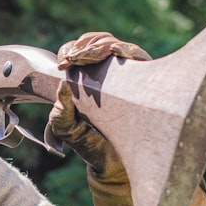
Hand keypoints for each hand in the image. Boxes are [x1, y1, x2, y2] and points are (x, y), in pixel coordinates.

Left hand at [48, 32, 150, 182]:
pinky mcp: (146, 79)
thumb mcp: (66, 128)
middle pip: (96, 41)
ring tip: (87, 57)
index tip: (64, 63)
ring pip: (114, 45)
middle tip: (74, 59)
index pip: (78, 50)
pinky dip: (126, 49)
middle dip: (83, 46)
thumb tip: (62, 85)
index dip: (69, 50)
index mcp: (85, 79)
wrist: (115, 164)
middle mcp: (106, 73)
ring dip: (99, 46)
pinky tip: (115, 52)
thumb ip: (59, 111)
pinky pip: (139, 56)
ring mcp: (126, 75)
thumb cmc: (89, 143)